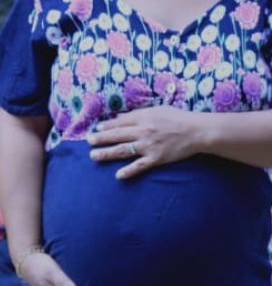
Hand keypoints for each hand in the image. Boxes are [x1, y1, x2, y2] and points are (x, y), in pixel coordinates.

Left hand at [87, 106, 203, 178]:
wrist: (197, 131)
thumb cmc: (177, 118)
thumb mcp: (157, 110)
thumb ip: (137, 114)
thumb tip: (118, 118)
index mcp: (143, 118)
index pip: (119, 122)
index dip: (106, 126)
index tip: (96, 129)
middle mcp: (143, 131)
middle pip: (117, 136)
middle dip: (100, 139)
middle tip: (88, 141)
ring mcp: (149, 146)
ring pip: (123, 150)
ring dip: (106, 153)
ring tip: (94, 156)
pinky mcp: (157, 158)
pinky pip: (140, 166)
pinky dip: (129, 171)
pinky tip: (118, 175)